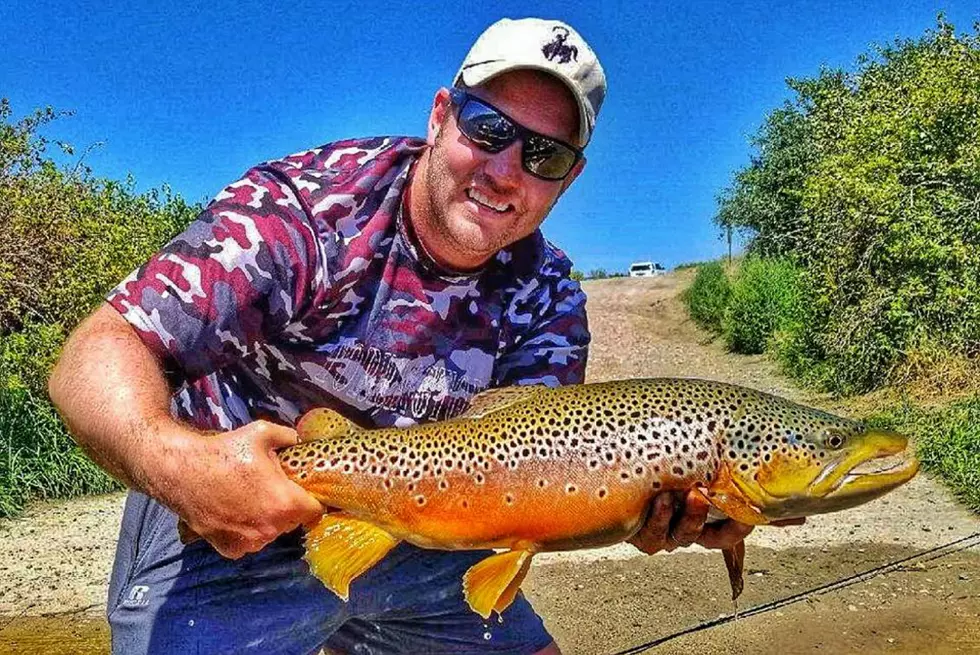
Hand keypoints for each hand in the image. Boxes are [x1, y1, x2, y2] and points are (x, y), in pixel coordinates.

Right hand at [162, 420, 323, 558]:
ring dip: (266, 520)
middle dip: (286, 507)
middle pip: (292, 520)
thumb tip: (299, 440)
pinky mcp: (230, 549)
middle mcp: (271, 528)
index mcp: (285, 503)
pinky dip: (245, 531)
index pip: (315, 509)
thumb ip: (288, 436)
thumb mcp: (262, 433)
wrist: (182, 471)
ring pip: (270, 533)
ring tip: (249, 498)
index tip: (302, 490)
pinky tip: (234, 512)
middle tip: (270, 489)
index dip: (311, 498)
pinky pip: (248, 542)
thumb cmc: (223, 452)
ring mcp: (250, 542)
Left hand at [627, 490, 804, 554]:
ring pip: (679, 537)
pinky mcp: (640, 532)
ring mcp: (664, 532)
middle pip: (705, 537)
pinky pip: (653, 535)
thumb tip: (798, 507)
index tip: (748, 514)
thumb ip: (744, 485)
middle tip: (702, 495)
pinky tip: (660, 500)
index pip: (730, 532)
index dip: (741, 526)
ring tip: (680, 494)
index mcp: (705, 519)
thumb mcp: (707, 476)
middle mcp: (687, 529)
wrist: (626, 479)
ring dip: (684, 517)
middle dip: (706, 518)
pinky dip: (658, 518)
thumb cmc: (671, 475)